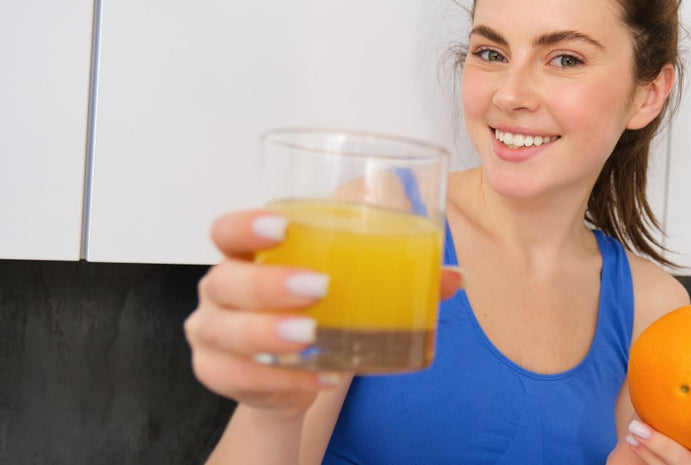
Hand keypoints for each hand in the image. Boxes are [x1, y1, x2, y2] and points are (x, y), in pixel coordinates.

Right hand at [183, 210, 463, 416]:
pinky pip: (236, 378)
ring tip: (310, 336)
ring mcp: (213, 333)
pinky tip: (315, 378)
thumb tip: (454, 277)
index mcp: (248, 255)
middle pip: (223, 280)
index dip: (246, 225)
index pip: (227, 230)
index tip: (282, 226)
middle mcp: (221, 290)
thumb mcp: (352, 292)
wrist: (290, 375)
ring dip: (266, 334)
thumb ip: (402, 278)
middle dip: (267, 284)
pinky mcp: (220, 373)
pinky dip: (277, 380)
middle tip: (318, 288)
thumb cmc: (318, 315)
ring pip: (222, 332)